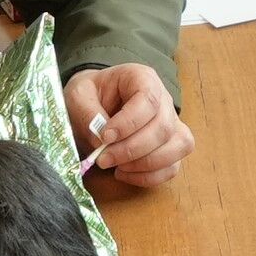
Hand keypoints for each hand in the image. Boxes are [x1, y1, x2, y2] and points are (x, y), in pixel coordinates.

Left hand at [63, 62, 190, 186]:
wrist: (94, 105)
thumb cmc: (90, 96)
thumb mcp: (78, 96)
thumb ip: (87, 113)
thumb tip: (102, 142)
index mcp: (142, 79)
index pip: (149, 99)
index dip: (129, 122)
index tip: (105, 137)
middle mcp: (164, 100)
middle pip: (164, 127)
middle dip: (133, 149)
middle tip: (103, 159)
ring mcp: (172, 124)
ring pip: (178, 146)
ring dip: (146, 164)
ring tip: (117, 167)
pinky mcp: (171, 147)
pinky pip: (173, 167)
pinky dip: (149, 177)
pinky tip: (124, 174)